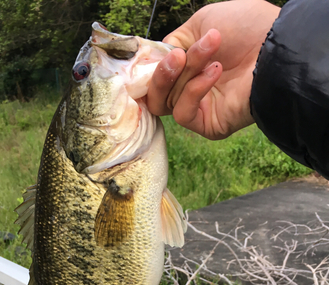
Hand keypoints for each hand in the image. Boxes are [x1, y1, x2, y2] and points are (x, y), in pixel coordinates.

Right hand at [147, 0, 280, 139]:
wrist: (273, 46)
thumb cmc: (244, 28)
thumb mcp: (199, 23)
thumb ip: (171, 43)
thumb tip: (153, 62)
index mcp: (187, 67)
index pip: (153, 78)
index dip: (148, 69)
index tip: (150, 57)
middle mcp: (190, 89)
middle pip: (155, 93)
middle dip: (164, 71)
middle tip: (179, 56)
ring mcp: (199, 108)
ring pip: (167, 101)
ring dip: (187, 72)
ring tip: (210, 51)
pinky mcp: (208, 124)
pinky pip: (183, 114)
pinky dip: (194, 91)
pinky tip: (216, 72)